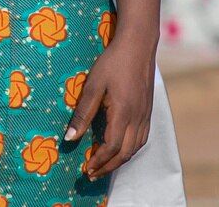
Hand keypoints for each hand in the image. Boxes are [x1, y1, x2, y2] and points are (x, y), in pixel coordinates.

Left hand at [62, 34, 154, 178]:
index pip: (111, 147)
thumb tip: (70, 138)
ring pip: (135, 148)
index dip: (99, 161)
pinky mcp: (148, 111)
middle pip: (124, 153)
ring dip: (119, 160)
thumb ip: (83, 112)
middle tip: (91, 173)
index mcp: (123, 113)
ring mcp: (145, 115)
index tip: (85, 168)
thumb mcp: (93, 85)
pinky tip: (120, 149)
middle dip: (108, 166)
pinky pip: (142, 139)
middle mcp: (137, 118)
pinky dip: (130, 149)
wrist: (138, 45)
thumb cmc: (113, 62)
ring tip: (103, 165)